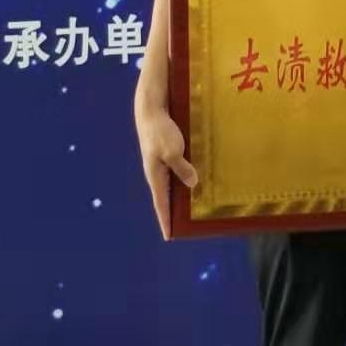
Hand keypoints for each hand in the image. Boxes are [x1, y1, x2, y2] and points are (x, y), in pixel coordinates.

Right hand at [136, 107, 198, 239]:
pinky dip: (183, 180)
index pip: (160, 204)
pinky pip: (176, 172)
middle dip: (173, 213)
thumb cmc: (160, 130)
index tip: (169, 236)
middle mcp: (157, 173)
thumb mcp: (173, 151)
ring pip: (172, 185)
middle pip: (165, 198)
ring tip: (190, 209)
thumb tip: (192, 184)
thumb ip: (182, 168)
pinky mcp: (166, 153)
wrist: (151, 109)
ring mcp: (161, 163)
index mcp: (155, 176)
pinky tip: (193, 181)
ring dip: (179, 197)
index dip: (165, 221)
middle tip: (182, 228)